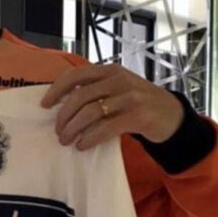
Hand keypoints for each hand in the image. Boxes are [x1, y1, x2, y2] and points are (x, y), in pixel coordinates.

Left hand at [40, 64, 183, 150]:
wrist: (172, 115)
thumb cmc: (138, 102)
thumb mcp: (118, 88)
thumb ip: (96, 89)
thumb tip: (61, 104)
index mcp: (110, 70)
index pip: (76, 75)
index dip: (57, 89)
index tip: (44, 105)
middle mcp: (119, 80)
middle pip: (80, 96)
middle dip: (64, 115)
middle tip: (57, 130)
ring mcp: (130, 97)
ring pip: (91, 112)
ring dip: (74, 129)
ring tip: (66, 140)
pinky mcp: (138, 116)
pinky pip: (106, 128)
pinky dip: (90, 138)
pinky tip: (83, 145)